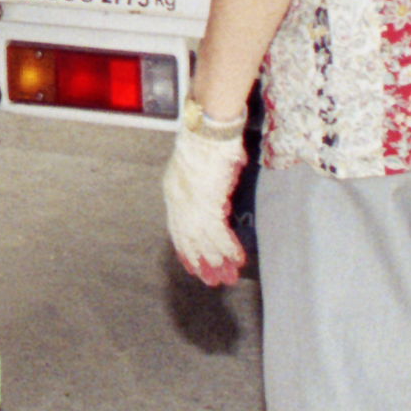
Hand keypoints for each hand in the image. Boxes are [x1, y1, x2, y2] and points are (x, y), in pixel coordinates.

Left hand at [162, 106, 250, 286]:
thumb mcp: (207, 170)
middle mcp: (178, 201)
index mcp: (173, 191)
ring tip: (227, 278)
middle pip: (189, 240)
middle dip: (202, 262)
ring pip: (203, 241)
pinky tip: (237, 260)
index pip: (177, 229)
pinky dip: (228, 248)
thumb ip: (212, 192)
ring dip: (217, 261)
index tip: (192, 265)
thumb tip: (222, 210)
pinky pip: (218, 233)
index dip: (186, 249)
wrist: (209, 129)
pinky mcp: (207, 204)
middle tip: (212, 281)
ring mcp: (191, 204)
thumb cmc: (210, 142)